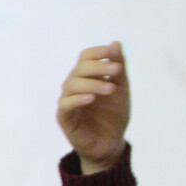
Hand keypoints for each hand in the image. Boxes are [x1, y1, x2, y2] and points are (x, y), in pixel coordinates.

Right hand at [56, 42, 128, 172]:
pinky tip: (92, 98)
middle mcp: (74, 85)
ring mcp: (67, 100)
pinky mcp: (64, 117)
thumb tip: (115, 43)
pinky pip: (66, 104)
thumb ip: (117, 68)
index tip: (111, 51)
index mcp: (86, 76)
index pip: (85, 57)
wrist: (110, 143)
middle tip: (117, 71)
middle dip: (98, 67)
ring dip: (93, 83)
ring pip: (72, 84)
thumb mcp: (121, 89)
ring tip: (111, 89)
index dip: (96, 52)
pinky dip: (78, 99)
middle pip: (79, 68)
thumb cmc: (114, 115)